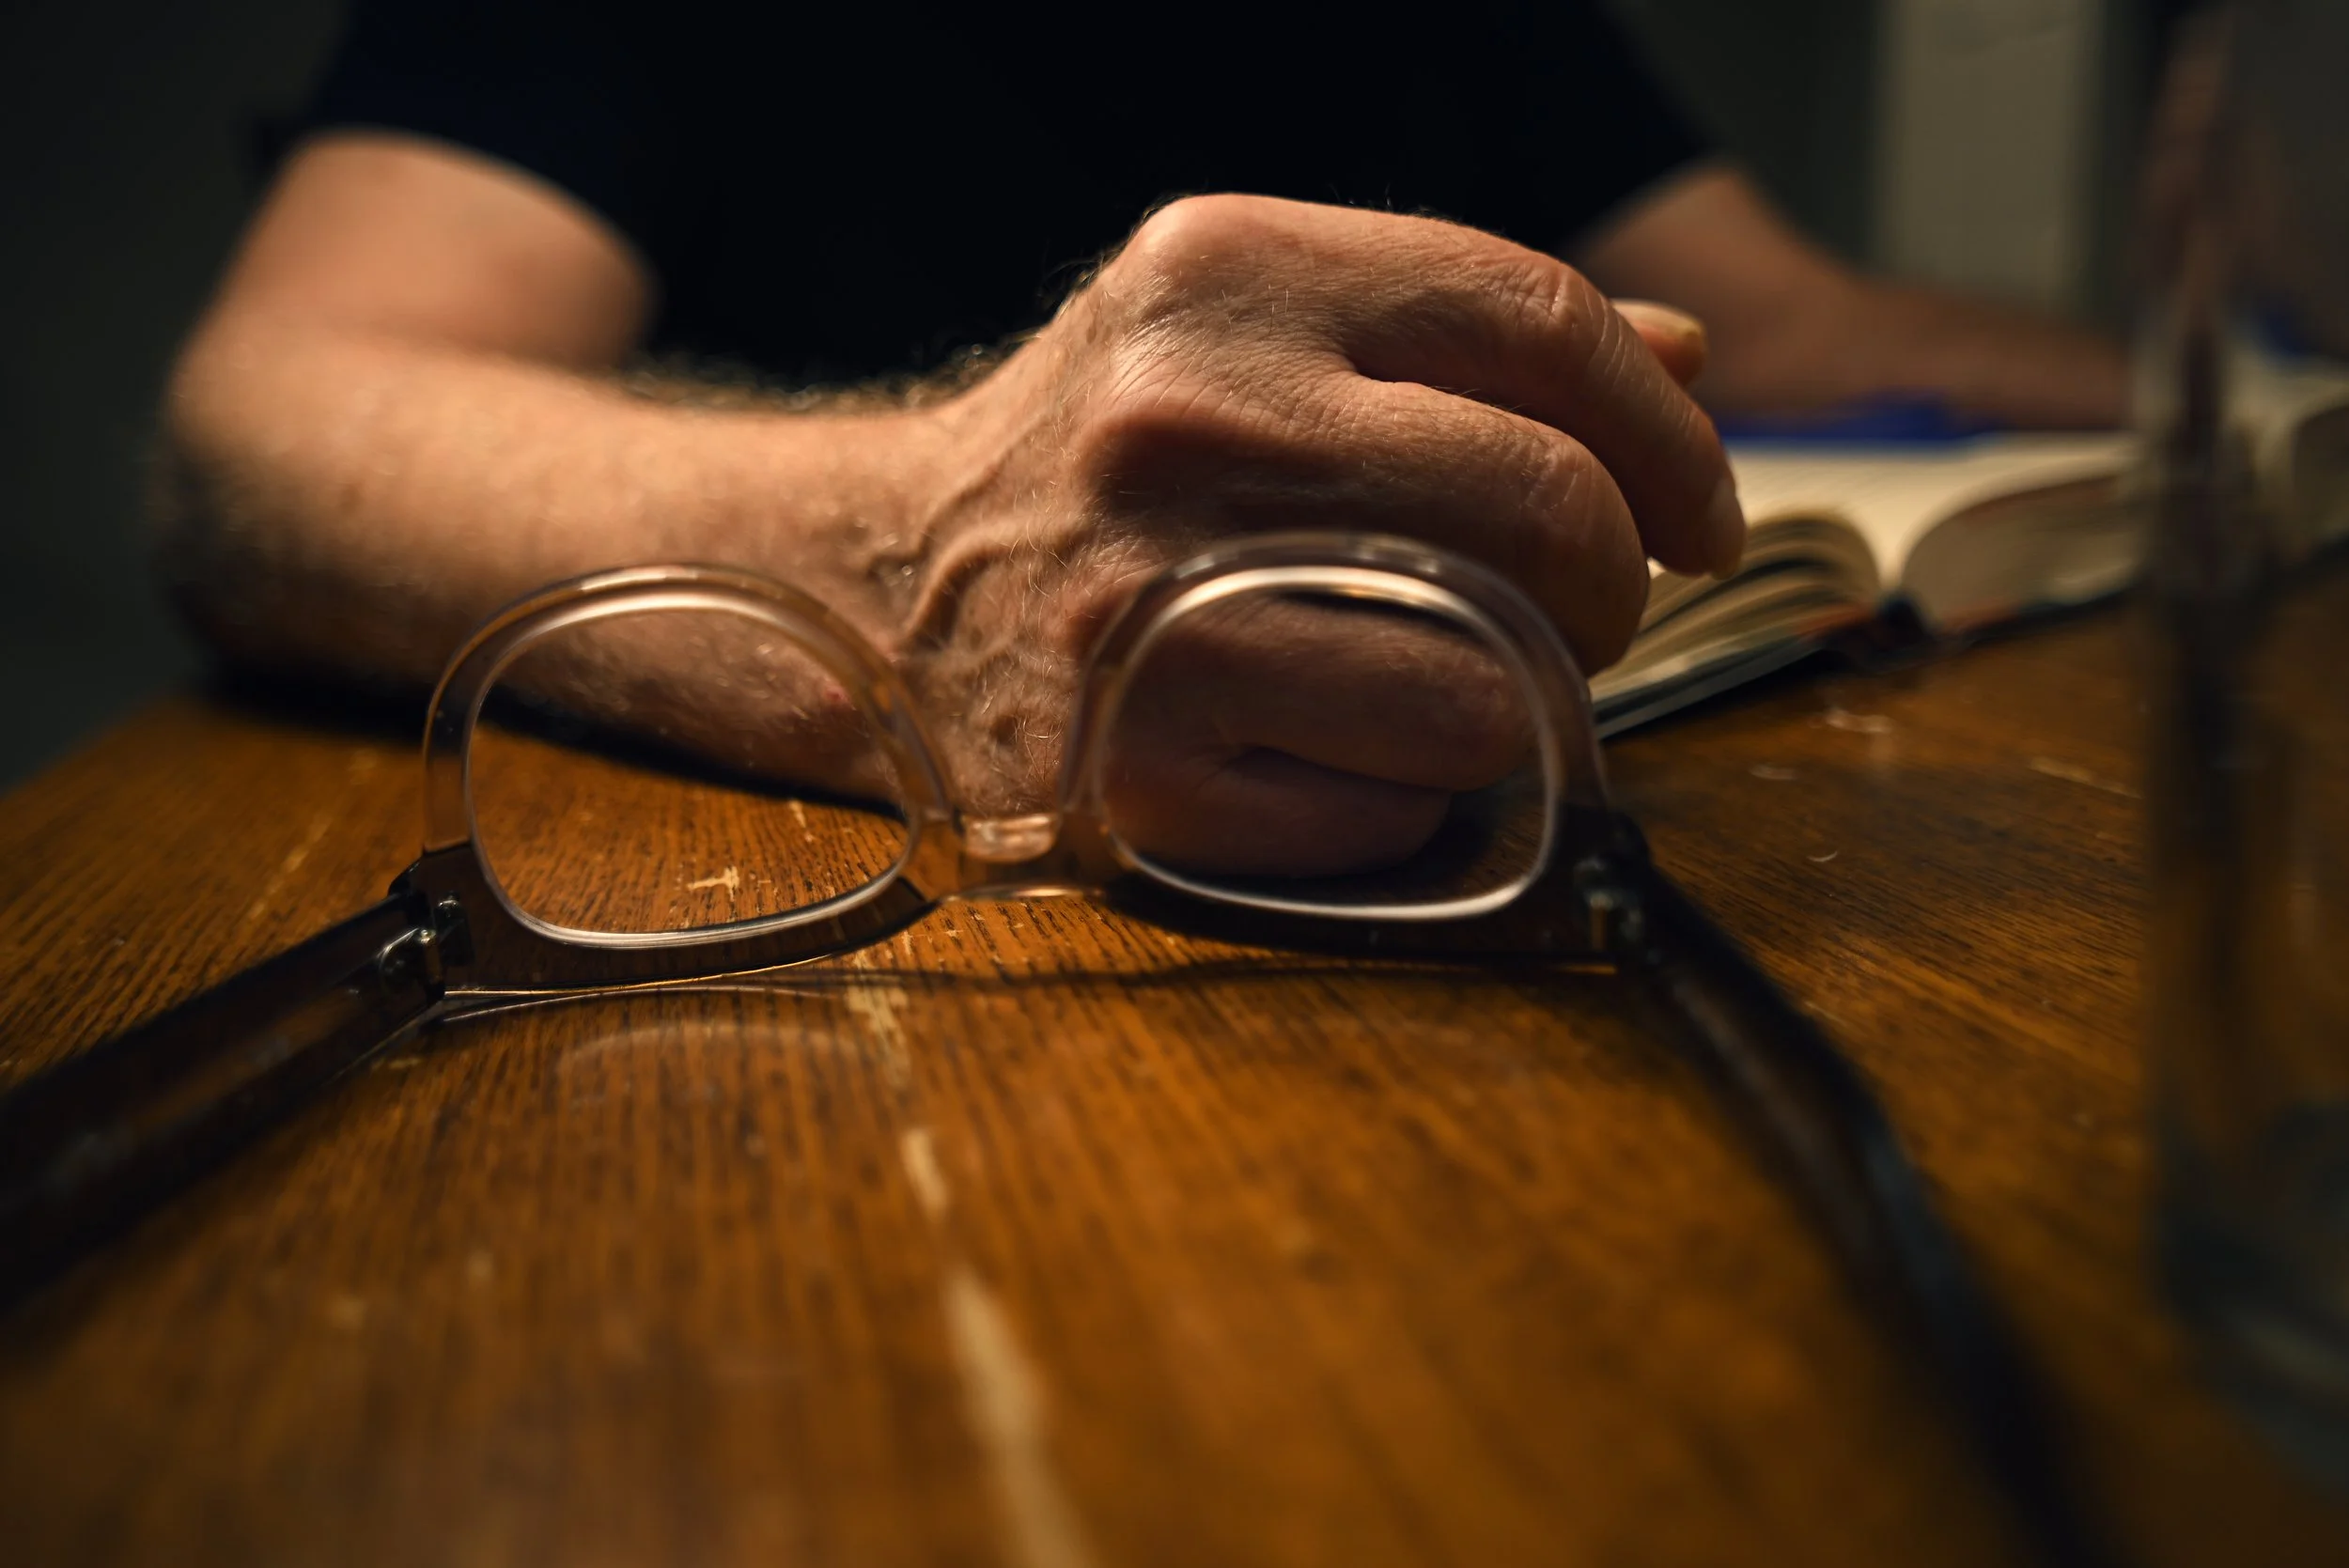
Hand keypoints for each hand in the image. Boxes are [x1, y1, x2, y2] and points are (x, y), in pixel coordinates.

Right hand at [893, 195, 1740, 870]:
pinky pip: (1390, 812)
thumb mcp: (1248, 326)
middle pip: (1544, 507)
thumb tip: (1685, 364)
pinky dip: (1406, 796)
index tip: (1698, 515)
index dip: (1666, 431)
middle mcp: (1187, 426)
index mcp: (1228, 277)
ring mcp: (1156, 612)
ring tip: (1450, 678)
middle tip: (1585, 611)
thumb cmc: (1106, 458)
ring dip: (1516, 705)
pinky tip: (1341, 752)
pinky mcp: (1137, 775)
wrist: (884, 589)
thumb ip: (1459, 329)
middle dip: (1612, 584)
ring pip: (1490, 686)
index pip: (1536, 317)